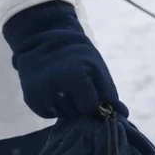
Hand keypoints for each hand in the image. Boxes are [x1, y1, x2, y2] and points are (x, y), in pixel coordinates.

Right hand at [2, 1, 125, 119]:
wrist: (44, 39)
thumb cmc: (78, 55)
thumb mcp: (97, 69)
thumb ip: (109, 94)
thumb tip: (123, 115)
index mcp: (73, 79)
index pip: (90, 108)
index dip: (92, 100)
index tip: (90, 88)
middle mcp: (54, 90)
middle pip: (76, 114)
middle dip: (80, 104)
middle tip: (76, 85)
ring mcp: (40, 96)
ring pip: (63, 116)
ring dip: (68, 106)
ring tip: (65, 86)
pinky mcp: (30, 101)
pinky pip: (49, 114)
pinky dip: (54, 106)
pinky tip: (54, 90)